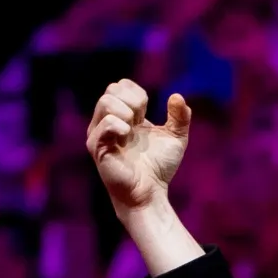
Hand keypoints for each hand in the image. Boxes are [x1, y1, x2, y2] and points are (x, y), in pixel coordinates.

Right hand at [86, 79, 190, 215]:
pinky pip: (105, 123)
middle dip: (133, 101)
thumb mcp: (176, 138)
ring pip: (105, 102)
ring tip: (132, 130)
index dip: (137, 94)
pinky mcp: (97, 147)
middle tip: (140, 121)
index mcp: (122, 116)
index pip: (120, 85)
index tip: (145, 115)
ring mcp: (99, 133)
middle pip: (111, 89)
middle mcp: (107, 122)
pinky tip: (127, 137)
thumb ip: (180, 117)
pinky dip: (120, 126)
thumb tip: (177, 96)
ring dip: (126, 112)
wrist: (150, 192)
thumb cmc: (158, 167)